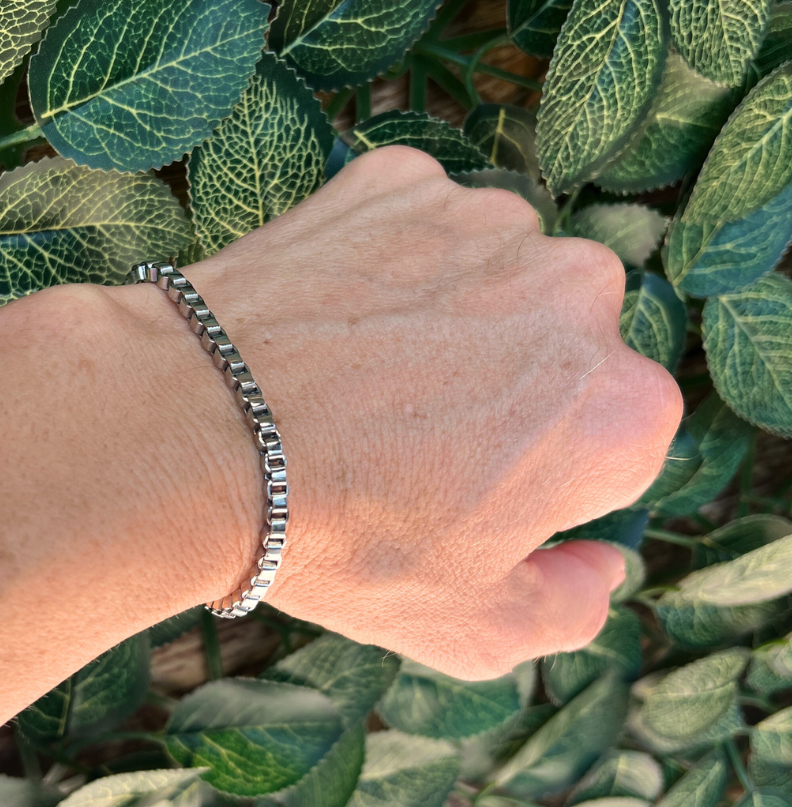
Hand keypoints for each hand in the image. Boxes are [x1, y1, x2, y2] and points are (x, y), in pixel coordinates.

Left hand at [182, 147, 680, 678]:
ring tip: (359, 374)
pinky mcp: (401, 182)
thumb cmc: (328, 535)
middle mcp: (577, 293)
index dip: (536, 477)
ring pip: (493, 278)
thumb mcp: (464, 624)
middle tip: (405, 430)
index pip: (611, 445)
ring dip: (449, 317)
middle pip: (560, 351)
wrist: (189, 430)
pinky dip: (385, 265)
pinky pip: (416, 228)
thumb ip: (567, 606)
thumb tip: (601, 566)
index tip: (463, 487)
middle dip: (505, 388)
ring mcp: (484, 223)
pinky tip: (328, 319)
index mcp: (618, 411)